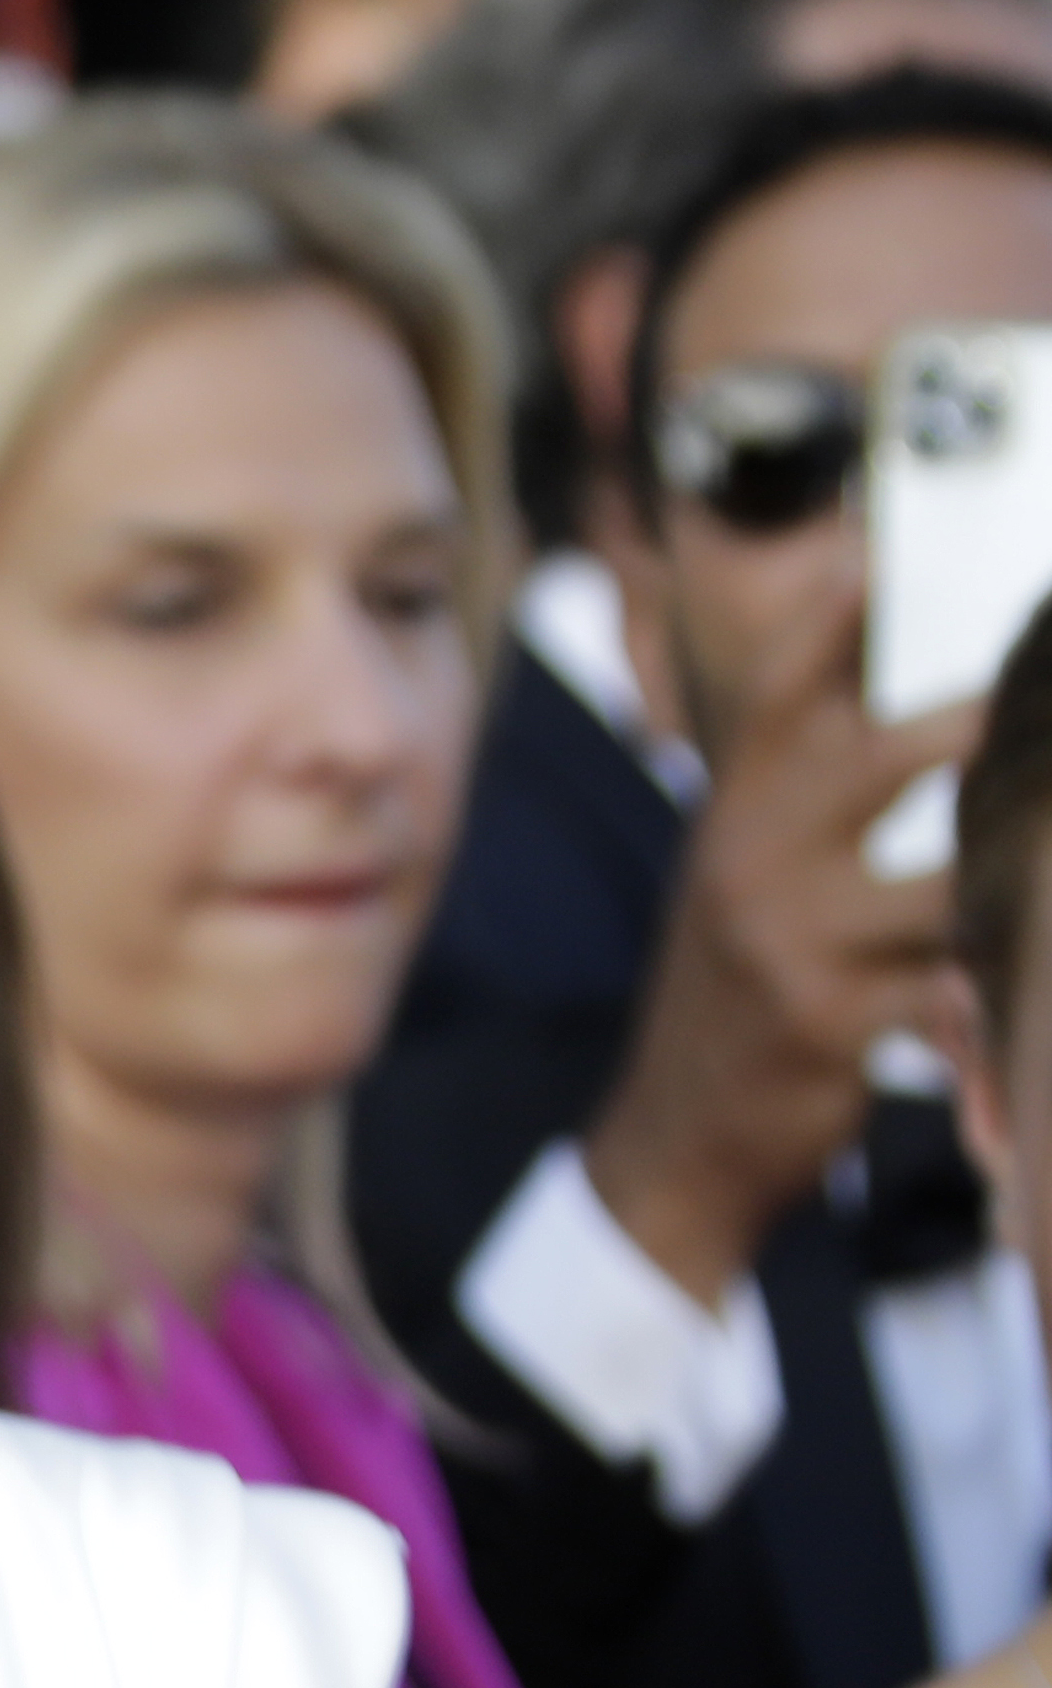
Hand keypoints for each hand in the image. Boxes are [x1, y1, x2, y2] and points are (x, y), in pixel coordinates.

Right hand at [584, 574, 991, 1298]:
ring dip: (1029, 867)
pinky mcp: (833, 1021)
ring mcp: (790, 941)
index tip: (881, 547)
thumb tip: (913, 719)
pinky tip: (1021, 991)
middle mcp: (749, 860)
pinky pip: (956, 988)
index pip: (780, 688)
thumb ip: (804, 797)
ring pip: (954, 877)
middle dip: (996, 722)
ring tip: (1050, 854)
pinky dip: (1002, 991)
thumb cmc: (736, 994)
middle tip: (1048, 700)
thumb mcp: (739, 879)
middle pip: (890, 753)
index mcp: (730, 814)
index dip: (835, 613)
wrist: (674, 1139)